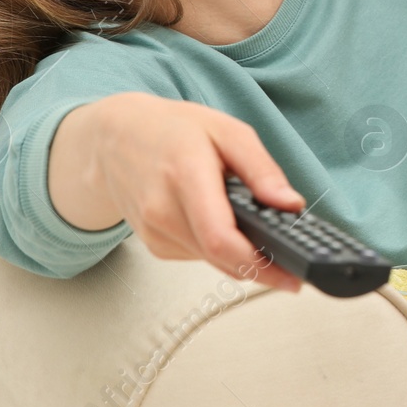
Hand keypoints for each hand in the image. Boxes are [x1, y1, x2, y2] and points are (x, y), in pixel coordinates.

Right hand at [80, 92, 309, 292]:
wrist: (115, 137)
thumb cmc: (170, 129)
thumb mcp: (227, 131)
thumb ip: (262, 169)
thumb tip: (290, 204)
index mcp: (186, 174)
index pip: (220, 236)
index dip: (259, 263)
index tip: (291, 276)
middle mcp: (163, 209)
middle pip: (221, 256)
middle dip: (261, 264)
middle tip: (290, 261)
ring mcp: (154, 231)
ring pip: (213, 260)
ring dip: (240, 254)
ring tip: (254, 226)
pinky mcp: (154, 244)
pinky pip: (199, 256)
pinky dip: (219, 247)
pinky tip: (220, 221)